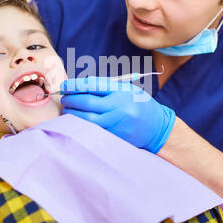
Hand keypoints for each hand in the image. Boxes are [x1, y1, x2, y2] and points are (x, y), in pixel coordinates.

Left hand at [60, 77, 175, 153]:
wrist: (157, 127)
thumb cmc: (139, 104)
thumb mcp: (126, 90)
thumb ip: (105, 88)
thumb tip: (79, 86)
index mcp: (122, 92)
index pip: (93, 85)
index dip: (75, 85)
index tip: (65, 85)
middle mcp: (119, 107)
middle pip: (87, 103)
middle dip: (71, 100)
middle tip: (64, 98)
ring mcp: (117, 124)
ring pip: (87, 119)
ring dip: (73, 114)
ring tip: (67, 110)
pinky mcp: (116, 137)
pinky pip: (93, 131)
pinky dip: (82, 126)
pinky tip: (76, 122)